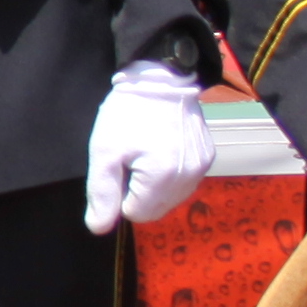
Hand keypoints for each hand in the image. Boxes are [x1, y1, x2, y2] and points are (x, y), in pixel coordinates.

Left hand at [82, 61, 211, 233]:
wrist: (161, 77)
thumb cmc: (128, 112)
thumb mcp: (104, 150)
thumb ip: (101, 192)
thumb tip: (98, 228)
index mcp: (163, 177)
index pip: (136, 214)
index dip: (120, 195)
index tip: (119, 166)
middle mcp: (190, 177)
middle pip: (155, 210)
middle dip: (137, 192)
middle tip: (130, 160)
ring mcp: (202, 167)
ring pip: (170, 198)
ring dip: (153, 186)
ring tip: (145, 153)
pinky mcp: (208, 157)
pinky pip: (184, 182)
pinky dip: (169, 175)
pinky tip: (161, 151)